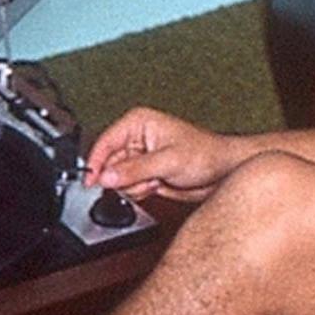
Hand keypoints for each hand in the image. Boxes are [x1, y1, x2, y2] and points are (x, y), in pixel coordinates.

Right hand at [83, 106, 243, 202]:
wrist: (222, 171)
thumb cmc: (205, 154)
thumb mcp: (168, 160)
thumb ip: (135, 169)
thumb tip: (107, 176)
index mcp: (138, 123)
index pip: (105, 142)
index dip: (96, 163)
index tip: (92, 180)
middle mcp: (136, 138)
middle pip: (109, 164)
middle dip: (125, 177)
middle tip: (145, 178)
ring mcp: (139, 157)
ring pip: (118, 179)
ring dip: (135, 185)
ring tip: (156, 178)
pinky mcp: (145, 173)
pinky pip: (129, 187)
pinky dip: (141, 191)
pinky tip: (157, 184)